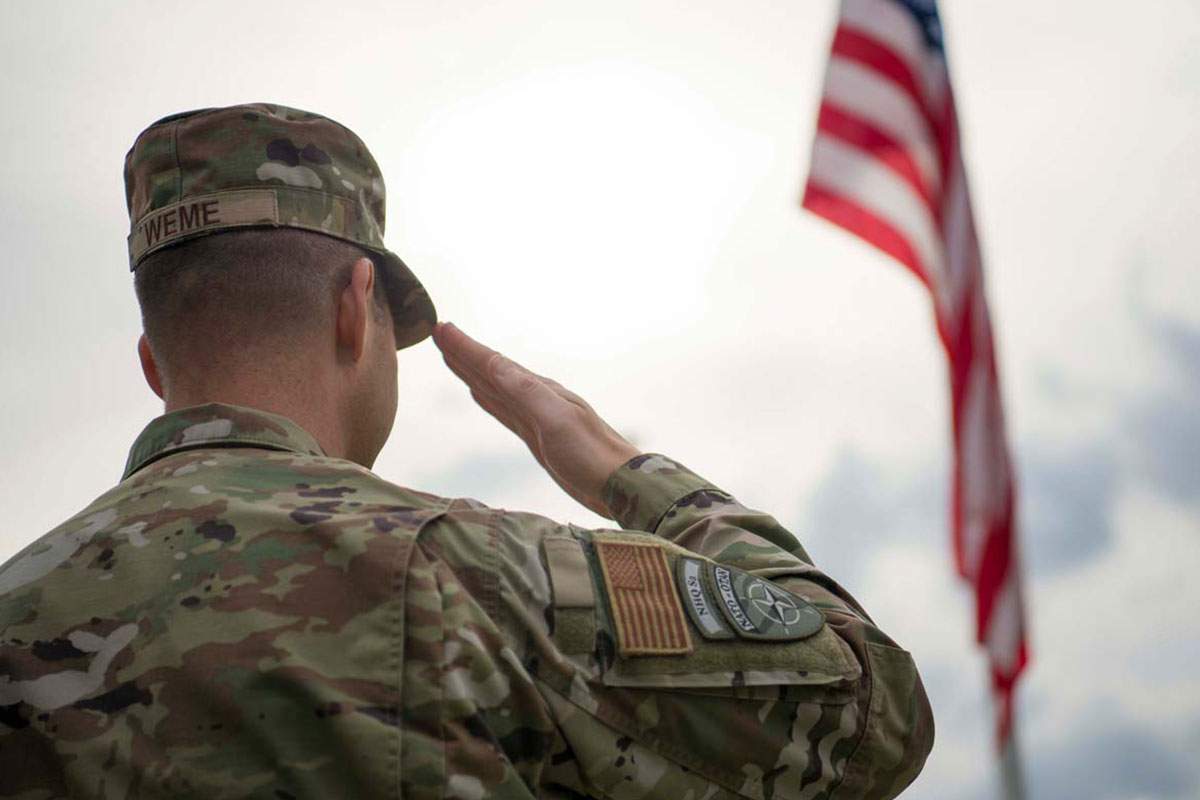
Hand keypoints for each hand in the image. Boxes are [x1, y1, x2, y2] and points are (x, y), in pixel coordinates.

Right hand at [432, 322, 640, 517]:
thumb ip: (525, 392)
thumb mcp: (556, 419)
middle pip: (492, 371)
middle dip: (465, 353)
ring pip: (495, 388)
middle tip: (438, 333)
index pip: (494, 364)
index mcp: (539, 390)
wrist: (620, 486)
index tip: (439, 328)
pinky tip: (479, 393)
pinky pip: (504, 410)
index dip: (466, 347)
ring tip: (451, 356)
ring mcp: (537, 418)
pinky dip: (488, 398)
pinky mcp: (538, 438)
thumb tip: (493, 364)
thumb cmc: (591, 453)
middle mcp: (536, 398)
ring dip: (472, 371)